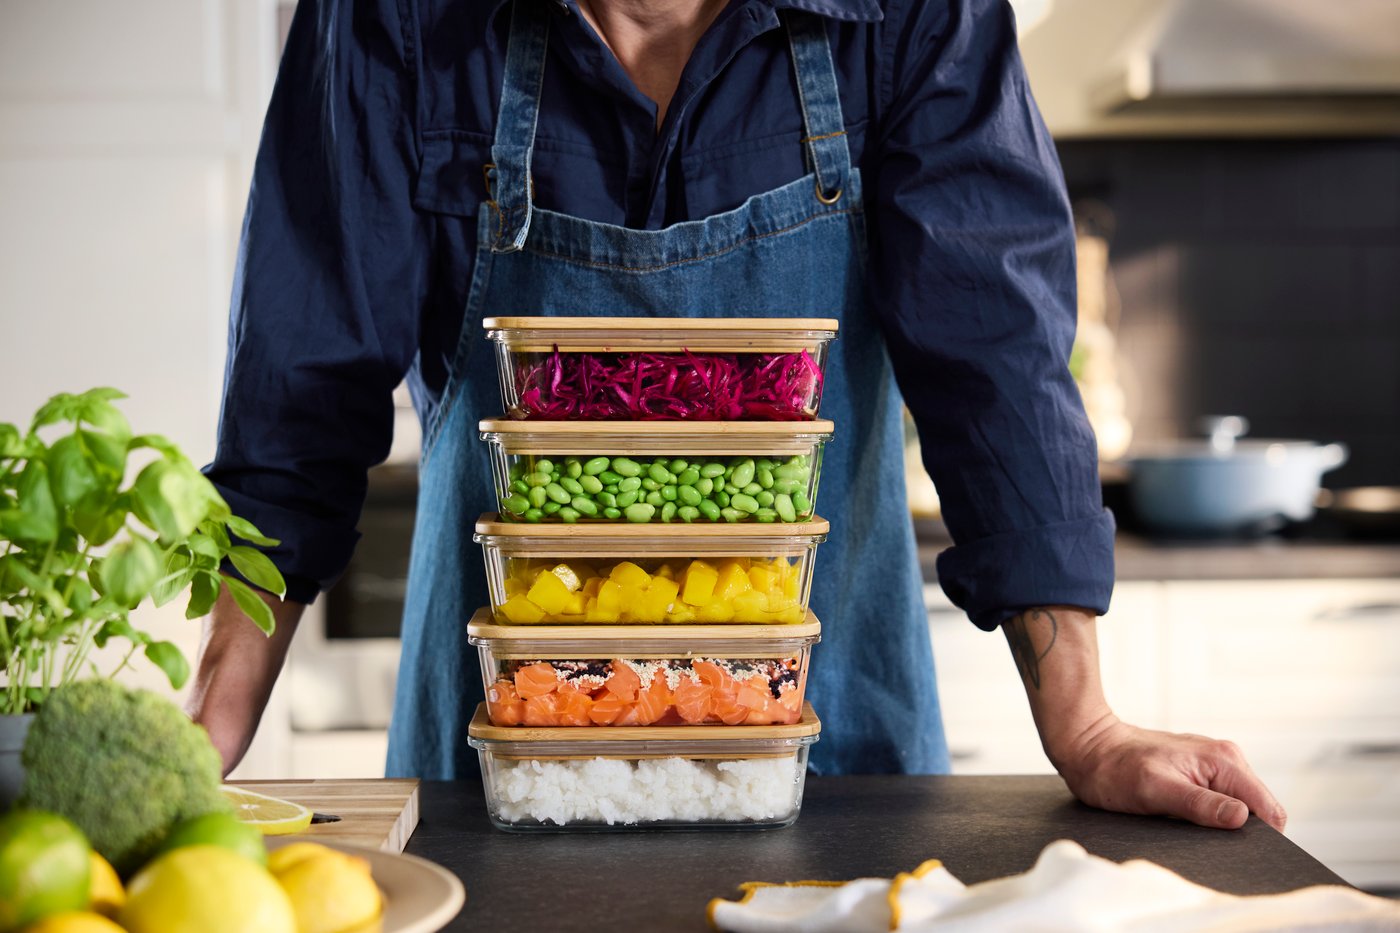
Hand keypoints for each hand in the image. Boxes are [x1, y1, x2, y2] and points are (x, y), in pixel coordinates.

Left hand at [1049, 712, 1286, 830]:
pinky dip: (1209, 817)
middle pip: (1258, 810)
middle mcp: (1226, 759)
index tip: (1237, 852)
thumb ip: (1201, 804)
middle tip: (1203, 841)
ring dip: (1222, 825)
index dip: (1261, 837)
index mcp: (1224, 761)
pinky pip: (1220, 802)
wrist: (1088, 746)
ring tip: (1188, 827)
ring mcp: (1213, 766)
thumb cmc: (1114, 769)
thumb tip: (1242, 818)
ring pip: (1240, 808)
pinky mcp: (1199, 773)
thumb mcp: (1155, 790)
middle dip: (1240, 832)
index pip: (1268, 809)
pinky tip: (1184, 820)